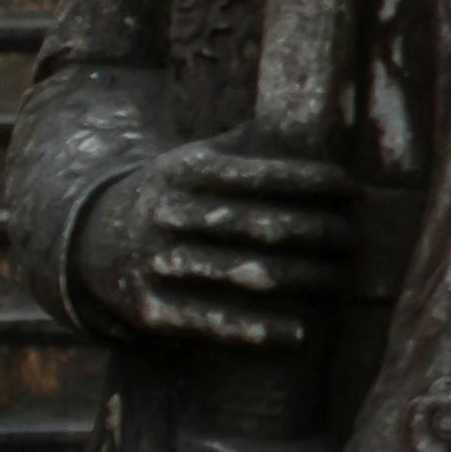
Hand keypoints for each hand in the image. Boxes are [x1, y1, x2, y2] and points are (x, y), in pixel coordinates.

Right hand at [72, 136, 353, 352]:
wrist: (94, 239)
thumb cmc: (181, 194)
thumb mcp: (201, 159)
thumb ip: (254, 143)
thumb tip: (327, 118)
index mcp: (183, 172)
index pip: (257, 175)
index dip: (309, 182)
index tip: (352, 189)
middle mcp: (166, 215)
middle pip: (257, 226)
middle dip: (316, 232)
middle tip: (356, 238)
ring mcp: (155, 263)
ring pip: (241, 273)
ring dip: (300, 278)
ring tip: (341, 278)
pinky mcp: (151, 308)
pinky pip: (211, 322)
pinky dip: (257, 330)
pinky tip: (300, 333)